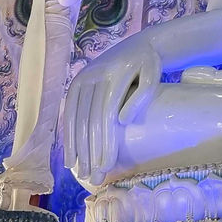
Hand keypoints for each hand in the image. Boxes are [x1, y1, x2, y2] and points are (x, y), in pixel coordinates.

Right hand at [63, 34, 160, 183]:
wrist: (139, 45)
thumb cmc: (149, 65)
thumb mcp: (153, 75)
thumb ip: (141, 97)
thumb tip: (121, 120)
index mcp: (114, 74)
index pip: (106, 115)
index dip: (105, 142)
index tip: (107, 166)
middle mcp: (93, 75)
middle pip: (89, 120)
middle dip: (90, 151)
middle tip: (94, 177)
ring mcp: (82, 78)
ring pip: (76, 118)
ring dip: (77, 148)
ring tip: (81, 171)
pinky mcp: (75, 83)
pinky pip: (68, 112)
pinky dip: (69, 135)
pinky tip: (71, 155)